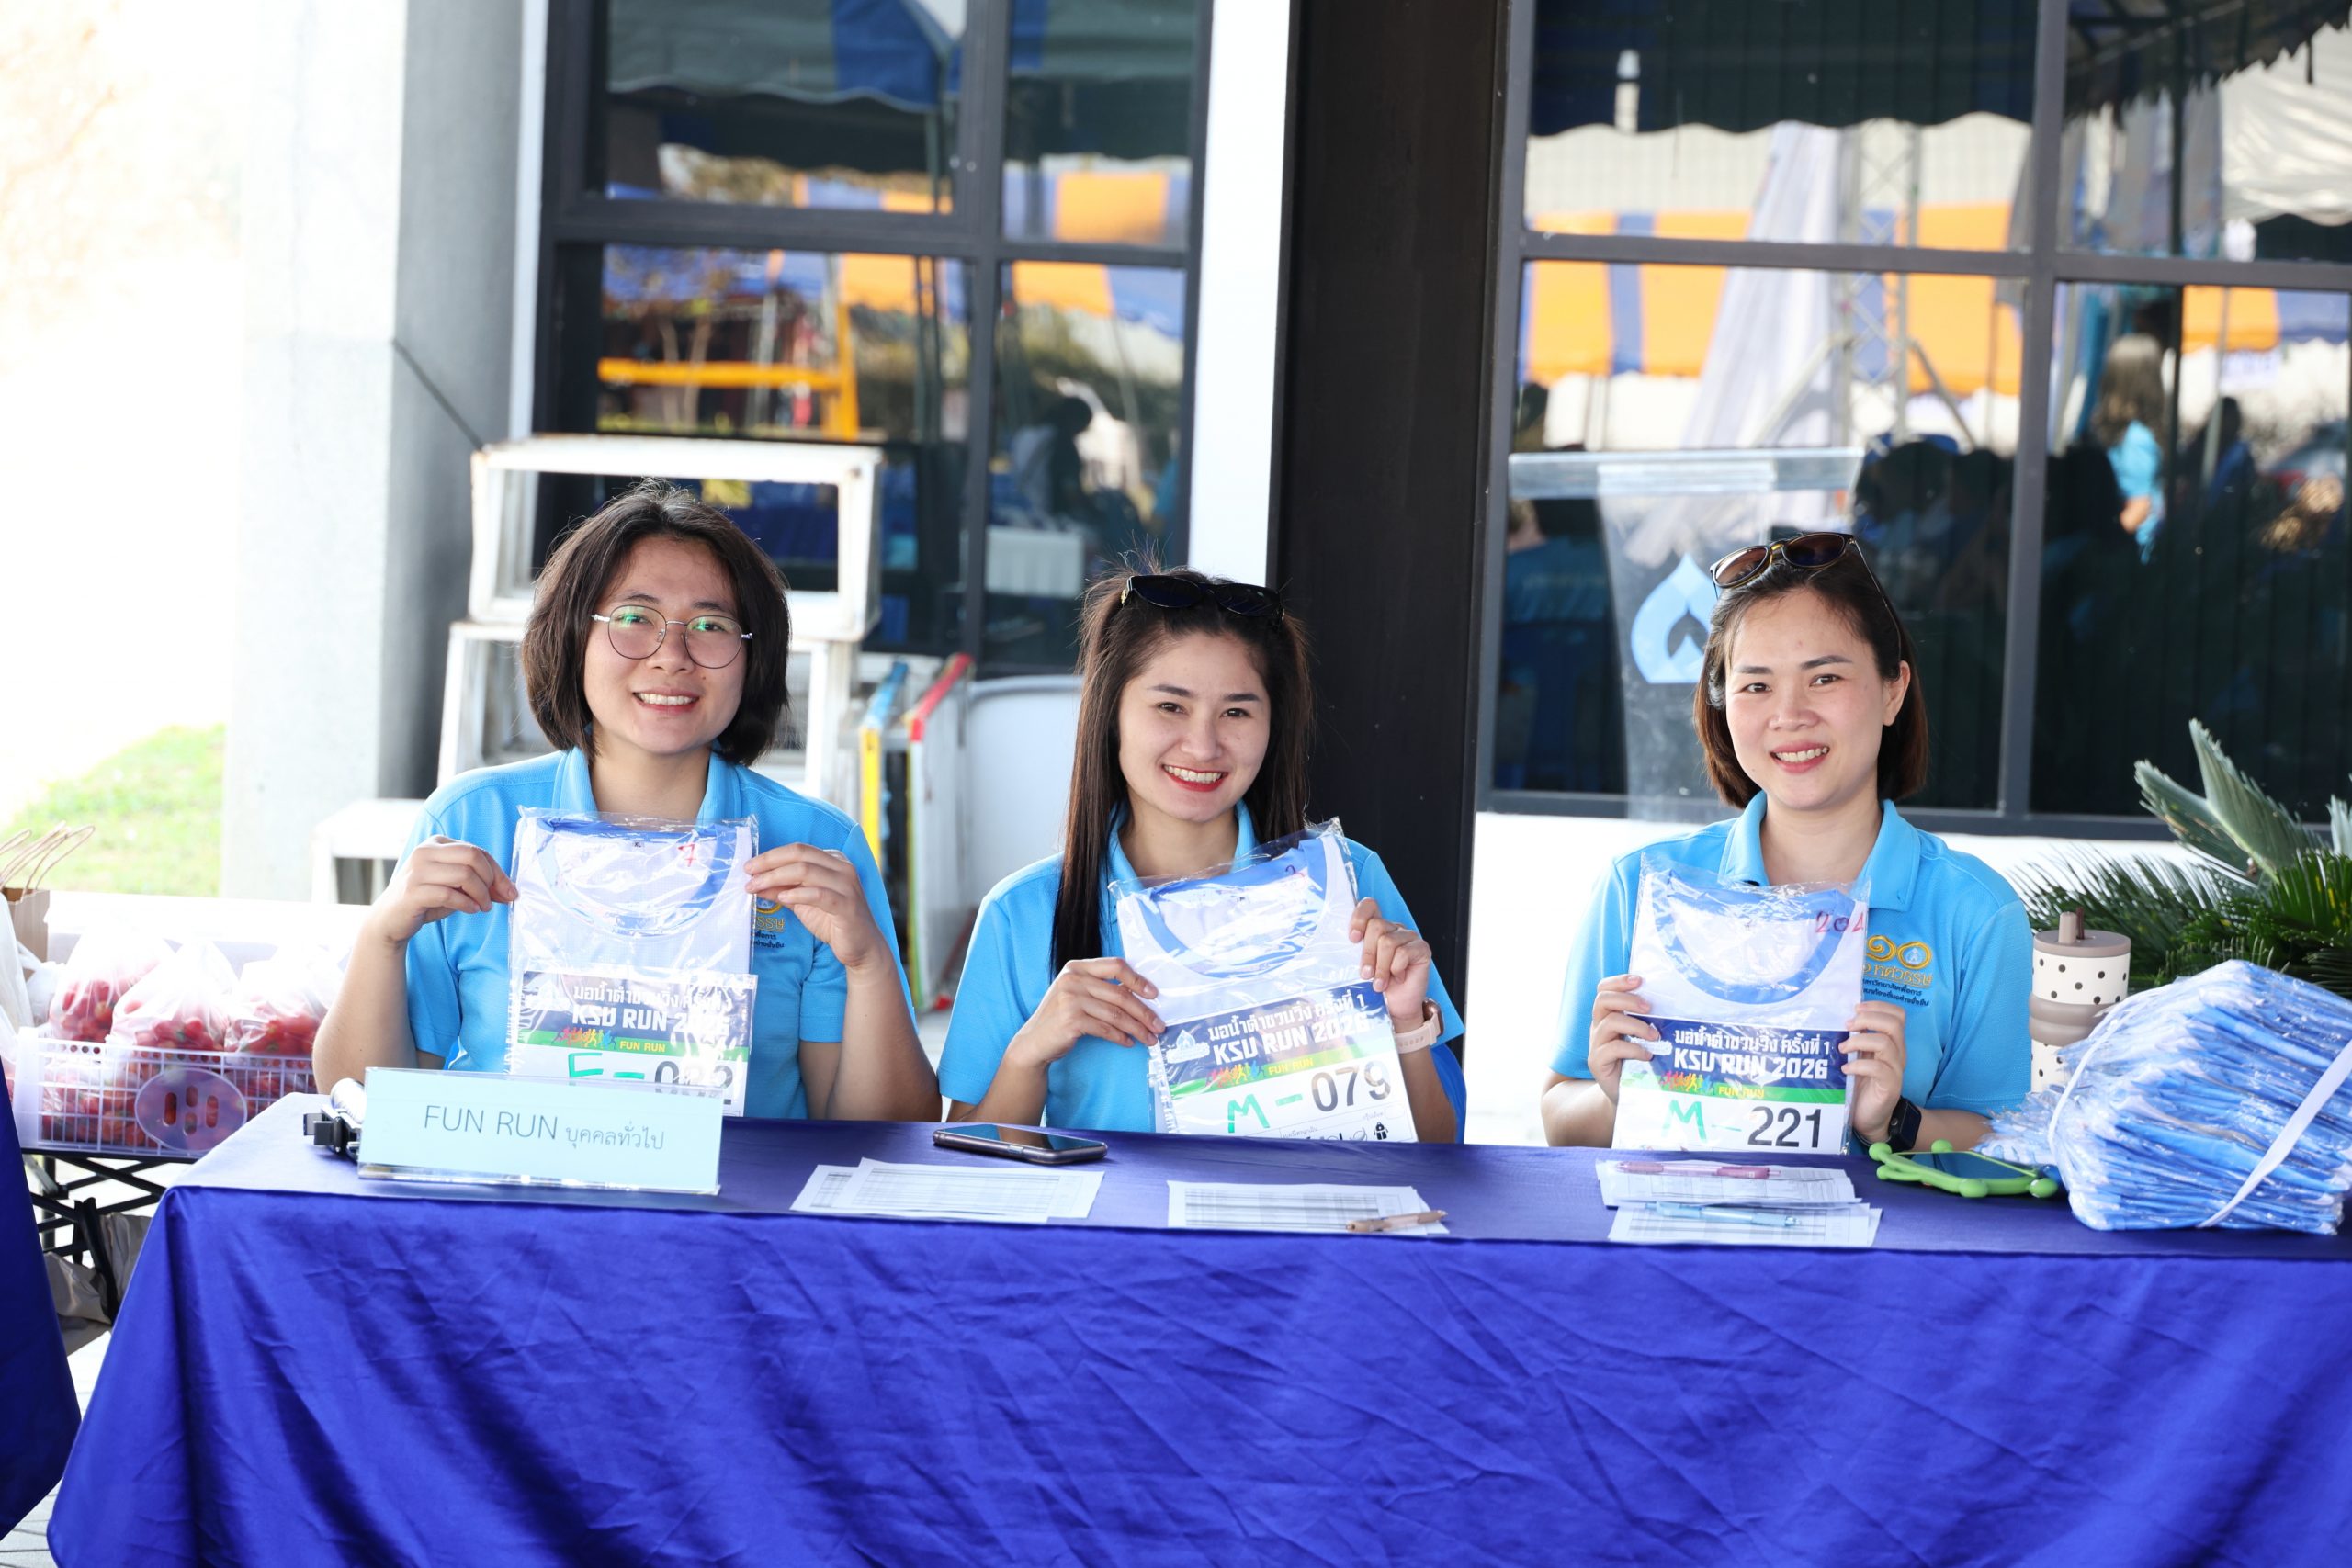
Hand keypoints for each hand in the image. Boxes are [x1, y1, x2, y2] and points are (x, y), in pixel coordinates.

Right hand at [370, 836, 515, 945]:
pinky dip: (466, 904)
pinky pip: (449, 894)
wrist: (390, 919)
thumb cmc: (426, 899)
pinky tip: (471, 910)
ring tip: (482, 907)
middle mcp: (425, 851)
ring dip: (481, 894)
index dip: (498, 872)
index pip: (477, 851)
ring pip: (464, 874)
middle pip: (473, 856)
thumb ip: (480, 883)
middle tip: (495, 899)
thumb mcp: (455, 886)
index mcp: (437, 844)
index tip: (510, 891)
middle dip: (492, 880)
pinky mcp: (412, 890)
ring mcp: (417, 870)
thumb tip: (509, 891)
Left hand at [746, 845, 886, 971]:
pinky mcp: (847, 904)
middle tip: (748, 874)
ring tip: (757, 887)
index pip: (798, 850)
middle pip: (800, 854)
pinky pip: (818, 894)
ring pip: (806, 870)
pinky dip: (797, 893)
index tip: (749, 867)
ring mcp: (847, 884)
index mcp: (833, 861)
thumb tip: (756, 884)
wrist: (861, 947)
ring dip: (776, 877)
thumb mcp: (802, 903)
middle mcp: (842, 867)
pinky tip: (782, 897)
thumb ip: (782, 890)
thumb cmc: (833, 922)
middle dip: (769, 863)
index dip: (771, 856)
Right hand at [1007, 958, 1162, 1068]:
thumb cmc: (1060, 1017)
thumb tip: (1140, 996)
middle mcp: (1072, 980)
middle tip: (1158, 1025)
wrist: (1034, 1041)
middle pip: (1120, 994)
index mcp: (1076, 968)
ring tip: (1149, 1038)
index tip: (1154, 994)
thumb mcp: (1076, 993)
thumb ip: (1100, 988)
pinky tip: (1129, 1042)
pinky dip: (1120, 1037)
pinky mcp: (1071, 1021)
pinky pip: (1105, 1029)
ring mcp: (1070, 1000)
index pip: (1115, 966)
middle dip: (1144, 1012)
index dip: (1138, 979)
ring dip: (1137, 1028)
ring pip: (1116, 1014)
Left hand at [1349, 897, 1430, 1028]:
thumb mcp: (1359, 967)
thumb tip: (1337, 948)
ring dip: (1381, 967)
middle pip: (1376, 926)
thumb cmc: (1376, 986)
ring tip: (1378, 984)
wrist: (1396, 1007)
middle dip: (1367, 954)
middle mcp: (1394, 929)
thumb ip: (1353, 952)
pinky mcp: (1422, 948)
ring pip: (1388, 942)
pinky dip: (1396, 969)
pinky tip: (1397, 978)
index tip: (1353, 938)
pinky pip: (1404, 953)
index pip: (1370, 906)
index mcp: (1377, 928)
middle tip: (1365, 974)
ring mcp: (1409, 937)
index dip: (1359, 917)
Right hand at [1587, 973, 1656, 1105]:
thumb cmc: (1639, 1063)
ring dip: (1636, 1025)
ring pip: (1610, 1022)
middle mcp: (1598, 1027)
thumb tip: (1679, 1005)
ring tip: (1655, 1036)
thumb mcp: (1643, 1038)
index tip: (1640, 980)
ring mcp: (1595, 1044)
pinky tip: (1648, 1055)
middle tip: (1649, 1008)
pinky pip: (1612, 1048)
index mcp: (1608, 1016)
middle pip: (1603, 1000)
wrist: (1628, 1096)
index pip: (1603, 990)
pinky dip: (1634, 1048)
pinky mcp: (1596, 1062)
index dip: (1619, 981)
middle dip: (1628, 999)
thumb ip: (1649, 1022)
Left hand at [1842, 1001, 1910, 1142]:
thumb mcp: (1859, 1057)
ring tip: (1842, 1048)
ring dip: (1859, 1041)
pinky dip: (1858, 1065)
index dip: (1878, 1006)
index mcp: (1891, 1042)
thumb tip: (1839, 1019)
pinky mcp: (1890, 1086)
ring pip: (1886, 1043)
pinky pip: (1878, 1069)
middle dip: (1868, 1019)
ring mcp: (1896, 1069)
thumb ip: (1856, 1040)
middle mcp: (1897, 1053)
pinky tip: (1845, 1069)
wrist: (1870, 1118)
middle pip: (1894, 1024)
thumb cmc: (1861, 1085)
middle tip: (1847, 1026)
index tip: (1855, 1008)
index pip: (1897, 1015)